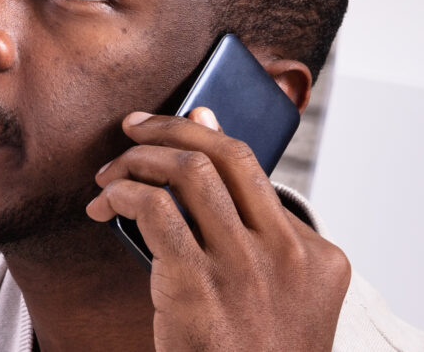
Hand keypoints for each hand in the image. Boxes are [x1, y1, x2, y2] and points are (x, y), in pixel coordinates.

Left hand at [87, 108, 349, 351]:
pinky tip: (104, 207)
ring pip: (188, 173)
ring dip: (136, 162)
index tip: (173, 125)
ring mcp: (247, 271)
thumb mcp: (278, 298)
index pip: (257, 172)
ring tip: (109, 176)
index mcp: (319, 258)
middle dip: (169, 130)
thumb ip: (251, 231)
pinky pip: (153, 210)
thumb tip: (206, 129)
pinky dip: (121, 194)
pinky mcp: (198, 287)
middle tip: (131, 131)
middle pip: (225, 158)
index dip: (204, 138)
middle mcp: (290, 257)